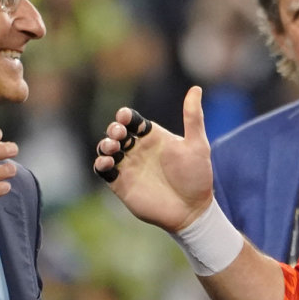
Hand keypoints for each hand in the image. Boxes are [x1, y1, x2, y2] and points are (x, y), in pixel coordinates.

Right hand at [93, 86, 213, 231]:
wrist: (192, 210)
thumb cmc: (197, 177)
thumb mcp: (197, 145)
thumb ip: (193, 117)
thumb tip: (196, 88)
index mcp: (153, 137)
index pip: (133, 120)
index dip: (125, 116)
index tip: (124, 117)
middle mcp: (138, 150)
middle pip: (117, 133)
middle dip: (114, 130)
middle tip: (119, 134)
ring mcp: (129, 166)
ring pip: (107, 150)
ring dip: (105, 145)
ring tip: (112, 148)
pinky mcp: (121, 184)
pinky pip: (104, 171)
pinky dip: (101, 164)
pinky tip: (108, 162)